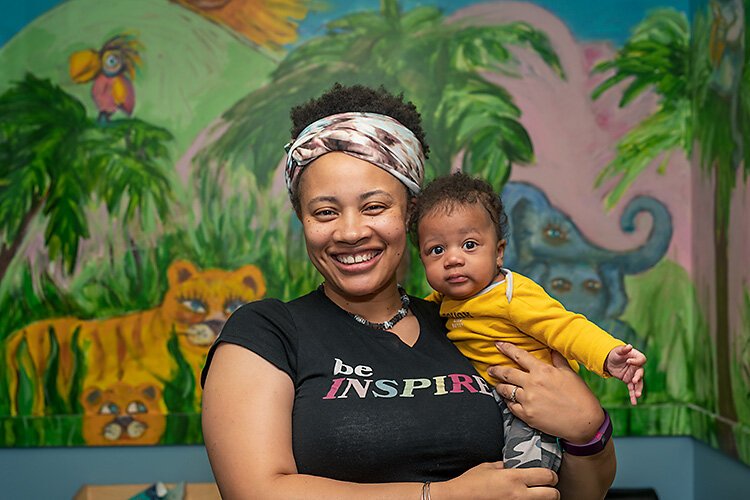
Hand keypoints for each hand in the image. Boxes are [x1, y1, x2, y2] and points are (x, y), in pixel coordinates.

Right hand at [437, 461, 558, 499]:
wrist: (458, 498)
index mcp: (514, 478)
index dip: (551, 475)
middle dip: (553, 491)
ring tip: (536, 495)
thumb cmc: (470, 483)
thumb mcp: (488, 468)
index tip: (548, 475)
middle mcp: (519, 494)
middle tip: (547, 488)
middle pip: (552, 494)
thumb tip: (513, 465)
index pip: (547, 476)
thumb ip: (504, 466)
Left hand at [489, 342, 603, 443]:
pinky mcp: (527, 415)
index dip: (506, 348)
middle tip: (490, 368)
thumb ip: (557, 360)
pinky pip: (510, 406)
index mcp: (542, 371)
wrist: (585, 422)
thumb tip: (551, 347)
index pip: (519, 355)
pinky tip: (508, 400)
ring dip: (499, 386)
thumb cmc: (580, 397)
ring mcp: (528, 400)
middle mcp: (532, 384)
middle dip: (495, 370)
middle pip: (506, 373)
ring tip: (497, 385)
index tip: (497, 345)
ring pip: (505, 390)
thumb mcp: (570, 374)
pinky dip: (508, 402)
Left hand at [604, 344, 645, 404]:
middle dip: (638, 377)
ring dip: (638, 389)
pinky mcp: (629, 381)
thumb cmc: (615, 353)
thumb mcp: (617, 351)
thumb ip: (623, 349)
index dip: (636, 361)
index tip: (628, 361)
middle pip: (641, 373)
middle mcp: (637, 367)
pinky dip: (632, 395)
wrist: (609, 361)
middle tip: (634, 381)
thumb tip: (629, 346)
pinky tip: (634, 402)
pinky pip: (632, 389)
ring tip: (637, 395)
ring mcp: (633, 375)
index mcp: (637, 358)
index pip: (641, 360)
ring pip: (638, 383)